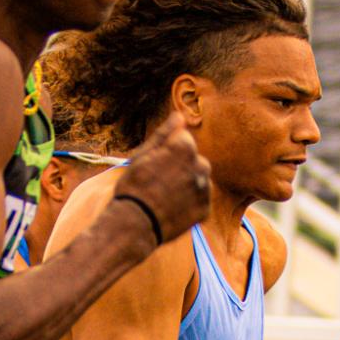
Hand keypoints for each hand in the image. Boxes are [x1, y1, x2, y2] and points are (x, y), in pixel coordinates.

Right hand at [112, 111, 210, 249]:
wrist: (134, 223)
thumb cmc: (134, 185)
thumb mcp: (143, 154)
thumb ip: (165, 133)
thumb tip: (180, 116)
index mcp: (185, 147)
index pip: (183, 140)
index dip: (166, 151)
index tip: (153, 165)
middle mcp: (201, 165)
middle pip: (194, 159)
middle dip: (180, 166)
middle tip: (158, 182)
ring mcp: (205, 188)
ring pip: (198, 179)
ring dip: (187, 183)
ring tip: (165, 196)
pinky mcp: (205, 208)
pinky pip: (200, 199)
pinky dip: (190, 202)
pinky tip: (172, 208)